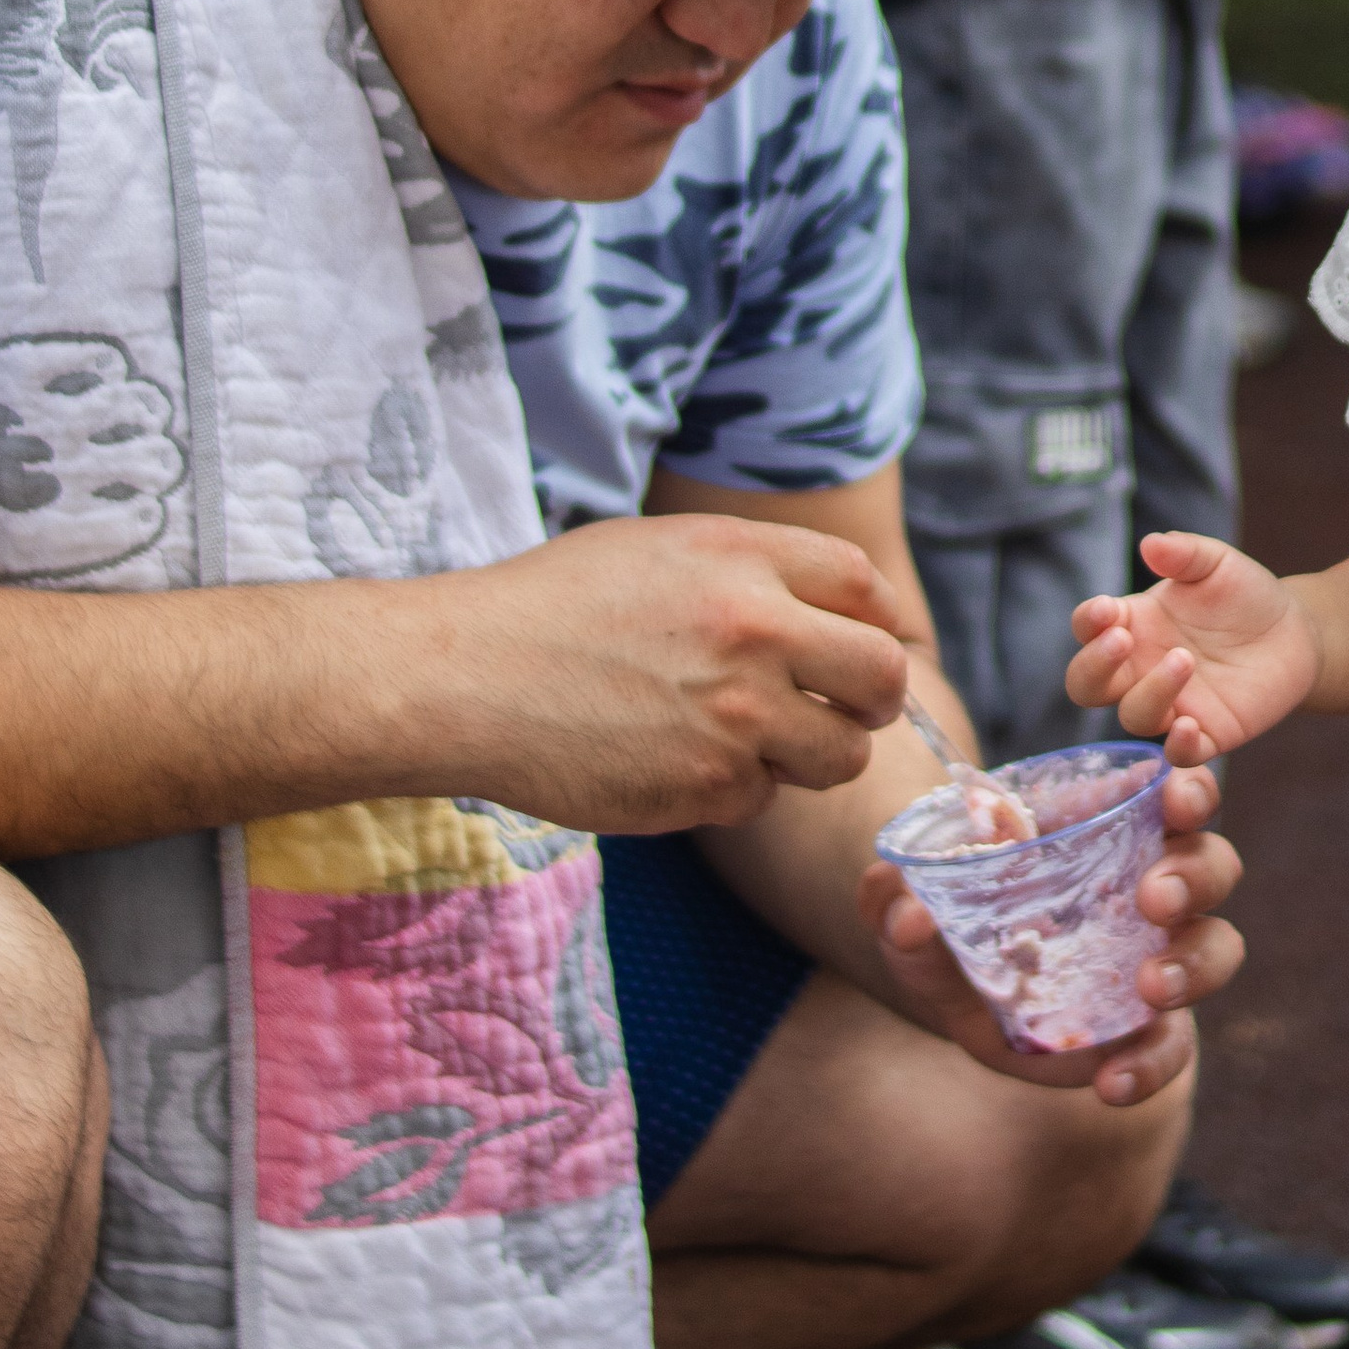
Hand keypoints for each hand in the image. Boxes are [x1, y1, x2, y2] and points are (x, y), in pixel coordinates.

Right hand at [457, 510, 913, 835]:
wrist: (466, 677)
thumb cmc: (552, 608)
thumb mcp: (657, 549)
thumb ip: (750, 571)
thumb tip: (830, 612)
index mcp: (741, 556)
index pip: (864, 585)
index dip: (873, 620)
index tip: (859, 643)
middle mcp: (754, 628)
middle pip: (882, 676)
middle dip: (872, 700)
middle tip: (838, 709)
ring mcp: (736, 713)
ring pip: (839, 754)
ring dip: (808, 755)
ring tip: (744, 739)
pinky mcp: (709, 784)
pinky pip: (765, 799)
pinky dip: (734, 790)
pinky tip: (675, 761)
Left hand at [855, 757, 1243, 1104]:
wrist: (963, 1008)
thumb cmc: (954, 929)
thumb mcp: (915, 911)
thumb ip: (895, 903)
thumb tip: (907, 913)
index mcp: (1109, 832)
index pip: (1171, 792)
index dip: (1190, 783)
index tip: (1178, 783)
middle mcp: (1150, 890)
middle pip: (1211, 864)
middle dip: (1194, 873)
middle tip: (1155, 896)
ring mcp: (1160, 962)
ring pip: (1217, 947)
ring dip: (1193, 963)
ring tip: (1151, 986)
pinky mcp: (1152, 1032)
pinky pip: (1174, 1048)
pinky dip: (1151, 1064)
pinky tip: (1110, 1083)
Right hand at [1064, 527, 1321, 756]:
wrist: (1295, 632)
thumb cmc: (1244, 594)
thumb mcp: (1217, 564)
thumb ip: (1185, 554)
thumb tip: (1151, 544)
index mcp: (1133, 624)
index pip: (1087, 629)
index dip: (1087, 622)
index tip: (1106, 609)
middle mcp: (1141, 669)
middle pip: (1087, 685)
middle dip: (1094, 666)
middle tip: (1122, 640)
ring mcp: (1171, 704)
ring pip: (1133, 716)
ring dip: (1150, 692)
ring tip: (1185, 659)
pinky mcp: (1207, 734)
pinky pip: (1180, 755)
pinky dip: (1178, 746)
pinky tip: (1189, 725)